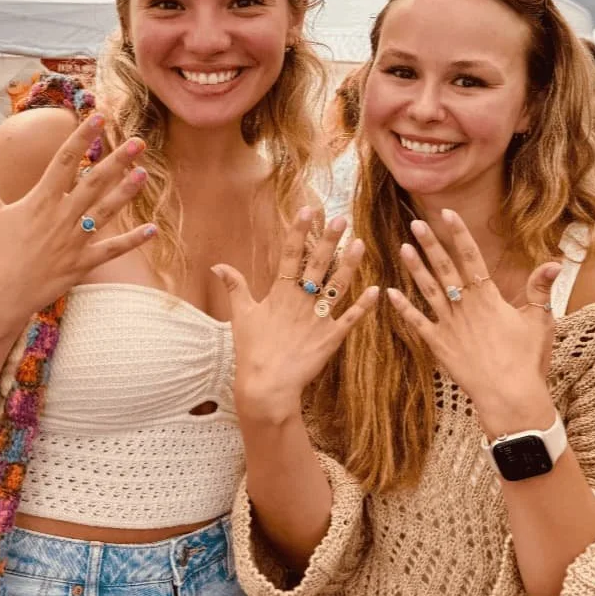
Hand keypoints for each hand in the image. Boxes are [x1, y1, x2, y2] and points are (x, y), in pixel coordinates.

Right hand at [0, 117, 154, 324]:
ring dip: (127, 192)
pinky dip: (132, 240)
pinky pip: (111, 251)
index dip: (83, 136)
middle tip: (140, 142)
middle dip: (118, 159)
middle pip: (95, 182)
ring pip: (107, 211)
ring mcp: (74, 242)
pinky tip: (151, 229)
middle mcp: (62, 217)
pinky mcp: (80, 266)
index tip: (100, 117)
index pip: (66, 159)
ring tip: (145, 174)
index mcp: (40, 200)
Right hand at [212, 207, 378, 423]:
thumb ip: (235, 287)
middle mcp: (302, 301)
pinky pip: (351, 318)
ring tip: (361, 243)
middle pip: (318, 264)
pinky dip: (365, 305)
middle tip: (342, 219)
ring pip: (338, 286)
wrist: (268, 386)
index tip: (308, 209)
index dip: (299, 231)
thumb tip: (217, 265)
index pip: (290, 254)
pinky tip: (377, 289)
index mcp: (280, 293)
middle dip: (330, 240)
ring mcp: (319, 318)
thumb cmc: (252, 350)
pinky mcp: (332, 337)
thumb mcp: (241, 316)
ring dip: (350, 264)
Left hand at [386, 209, 559, 438]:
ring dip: (415, 268)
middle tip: (416, 223)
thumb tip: (554, 262)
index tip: (447, 213)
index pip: (471, 257)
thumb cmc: (527, 359)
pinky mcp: (438, 344)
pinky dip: (403, 308)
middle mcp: (465, 306)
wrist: (509, 395)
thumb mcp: (540, 320)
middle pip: (445, 268)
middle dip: (430, 243)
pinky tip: (389, 293)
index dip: (458, 233)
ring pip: (429, 289)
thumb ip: (540, 289)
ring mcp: (449, 324)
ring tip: (403, 248)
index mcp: (488, 297)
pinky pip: (417, 322)